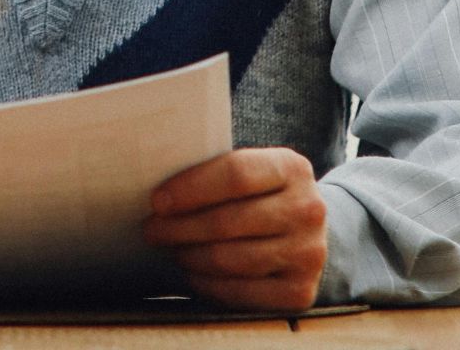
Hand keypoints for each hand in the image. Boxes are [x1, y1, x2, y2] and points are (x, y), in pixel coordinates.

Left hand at [143, 147, 328, 311]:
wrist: (307, 234)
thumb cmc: (262, 198)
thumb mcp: (253, 173)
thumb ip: (217, 175)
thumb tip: (160, 196)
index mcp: (292, 168)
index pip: (236, 174)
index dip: (191, 188)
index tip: (157, 201)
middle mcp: (308, 210)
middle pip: (227, 221)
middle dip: (179, 227)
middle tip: (152, 230)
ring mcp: (307, 254)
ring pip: (228, 259)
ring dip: (189, 256)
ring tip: (173, 249)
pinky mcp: (299, 292)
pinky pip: (239, 292)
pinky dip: (207, 284)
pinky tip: (193, 273)